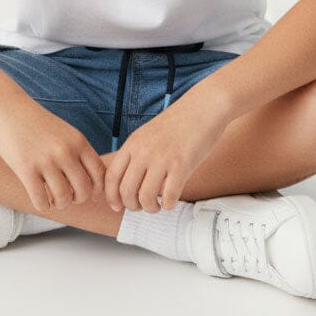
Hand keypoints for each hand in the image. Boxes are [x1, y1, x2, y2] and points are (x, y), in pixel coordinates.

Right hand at [0, 97, 106, 214]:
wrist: (8, 108)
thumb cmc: (37, 124)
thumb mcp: (66, 133)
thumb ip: (79, 154)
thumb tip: (93, 184)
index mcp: (79, 141)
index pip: (100, 175)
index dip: (95, 189)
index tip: (82, 189)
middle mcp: (66, 151)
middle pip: (84, 191)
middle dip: (76, 199)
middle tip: (66, 194)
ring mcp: (46, 160)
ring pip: (63, 199)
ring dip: (58, 204)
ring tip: (52, 197)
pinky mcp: (25, 169)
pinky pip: (41, 201)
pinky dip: (42, 205)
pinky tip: (38, 197)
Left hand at [104, 91, 230, 212]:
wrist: (204, 107)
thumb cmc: (178, 123)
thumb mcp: (148, 134)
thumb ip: (137, 154)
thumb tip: (128, 182)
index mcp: (133, 143)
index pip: (112, 176)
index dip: (111, 197)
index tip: (118, 207)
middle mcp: (144, 151)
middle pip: (126, 191)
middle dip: (132, 206)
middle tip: (141, 207)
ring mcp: (162, 158)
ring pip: (146, 197)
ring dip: (150, 208)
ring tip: (157, 205)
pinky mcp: (182, 165)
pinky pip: (169, 196)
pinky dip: (169, 205)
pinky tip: (171, 201)